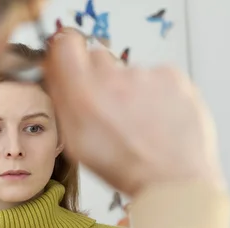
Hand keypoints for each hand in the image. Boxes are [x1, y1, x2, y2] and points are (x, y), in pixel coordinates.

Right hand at [44, 29, 223, 196]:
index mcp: (84, 97)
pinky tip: (159, 118)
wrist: (174, 181)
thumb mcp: (78, 145)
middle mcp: (113, 80)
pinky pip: (157, 76)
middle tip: (112, 109)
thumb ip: (63, 103)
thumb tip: (55, 73)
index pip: (65, 45)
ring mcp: (145, 75)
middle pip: (98, 57)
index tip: (71, 63)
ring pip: (130, 71)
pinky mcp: (171, 76)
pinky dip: (157, 93)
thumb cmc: (127, 169)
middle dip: (101, 78)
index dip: (67, 53)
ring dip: (132, 90)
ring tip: (141, 123)